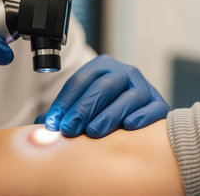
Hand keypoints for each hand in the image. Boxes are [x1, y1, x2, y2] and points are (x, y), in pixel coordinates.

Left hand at [36, 55, 168, 137]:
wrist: (137, 110)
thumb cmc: (103, 108)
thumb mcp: (82, 103)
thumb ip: (63, 113)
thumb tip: (40, 125)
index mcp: (102, 66)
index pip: (80, 81)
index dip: (65, 102)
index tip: (54, 122)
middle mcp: (124, 73)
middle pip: (102, 87)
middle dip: (83, 109)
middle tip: (69, 129)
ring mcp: (144, 87)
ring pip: (127, 98)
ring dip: (109, 115)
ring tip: (93, 132)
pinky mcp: (159, 104)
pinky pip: (153, 109)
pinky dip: (142, 117)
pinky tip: (128, 126)